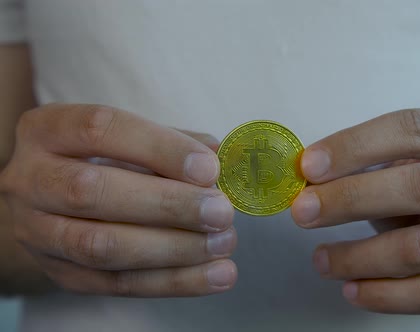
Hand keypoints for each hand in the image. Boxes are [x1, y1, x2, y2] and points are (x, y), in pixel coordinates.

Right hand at [0, 104, 236, 296]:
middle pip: (93, 193)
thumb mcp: (130, 139)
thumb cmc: (103, 161)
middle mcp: (30, 179)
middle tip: (221, 212)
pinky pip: (117, 284)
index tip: (210, 168)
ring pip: (102, 246)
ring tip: (224, 243)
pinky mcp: (58, 273)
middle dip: (168, 205)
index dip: (159, 148)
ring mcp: (36, 232)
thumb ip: (172, 141)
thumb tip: (218, 154)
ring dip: (174, 248)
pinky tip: (217, 274)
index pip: (100, 130)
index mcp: (48, 130)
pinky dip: (175, 281)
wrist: (52, 205)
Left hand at [291, 109, 419, 316]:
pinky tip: (352, 288)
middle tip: (303, 212)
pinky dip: (381, 294)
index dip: (355, 145)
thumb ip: (376, 166)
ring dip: (357, 256)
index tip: (308, 167)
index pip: (414, 129)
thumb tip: (309, 180)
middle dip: (350, 199)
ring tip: (321, 259)